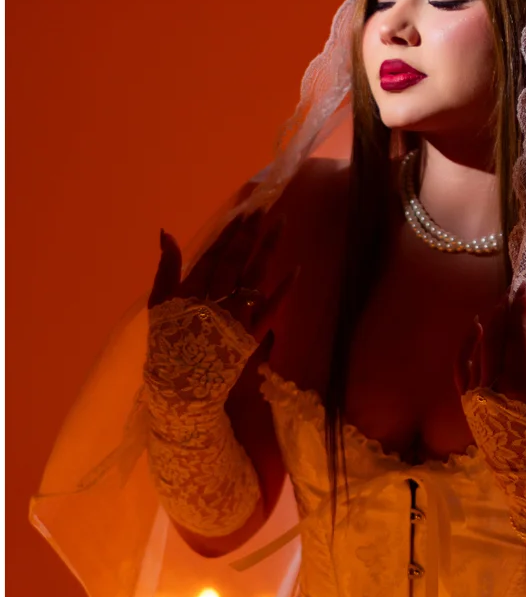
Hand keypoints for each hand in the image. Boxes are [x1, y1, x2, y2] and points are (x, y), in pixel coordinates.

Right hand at [148, 205, 292, 340]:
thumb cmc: (168, 344)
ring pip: (255, 277)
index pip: (214, 254)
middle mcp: (215, 300)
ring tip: (282, 224)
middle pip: (236, 260)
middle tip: (265, 208)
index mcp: (190, 290)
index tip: (243, 212)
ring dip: (269, 249)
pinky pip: (271, 310)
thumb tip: (167, 233)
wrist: (181, 388)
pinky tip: (297, 269)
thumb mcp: (159, 305)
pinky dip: (284, 290)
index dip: (229, 232)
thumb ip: (166, 269)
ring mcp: (236, 317)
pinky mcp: (252, 335)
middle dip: (251, 233)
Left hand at [454, 282, 525, 408]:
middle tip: (511, 293)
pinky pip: (461, 367)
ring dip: (488, 324)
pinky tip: (474, 329)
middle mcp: (492, 382)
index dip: (520, 310)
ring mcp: (476, 391)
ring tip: (496, 307)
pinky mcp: (467, 400)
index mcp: (518, 380)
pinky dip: (465, 346)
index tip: (524, 290)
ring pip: (478, 347)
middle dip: (504, 311)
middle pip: (496, 336)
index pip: (516, 335)